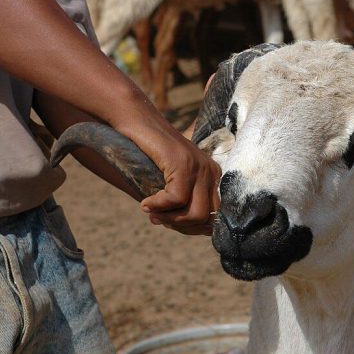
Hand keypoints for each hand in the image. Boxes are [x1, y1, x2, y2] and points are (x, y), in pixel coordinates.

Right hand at [113, 99, 220, 235]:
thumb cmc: (152, 155)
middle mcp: (211, 172)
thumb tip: (188, 229)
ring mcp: (199, 166)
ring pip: (195, 213)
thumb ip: (183, 202)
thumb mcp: (172, 181)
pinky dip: (158, 206)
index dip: (192, 228)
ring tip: (152, 212)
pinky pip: (176, 199)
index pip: (214, 217)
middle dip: (180, 226)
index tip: (170, 223)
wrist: (139, 124)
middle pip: (206, 219)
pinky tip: (145, 202)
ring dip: (169, 219)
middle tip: (158, 219)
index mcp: (213, 178)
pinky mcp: (183, 163)